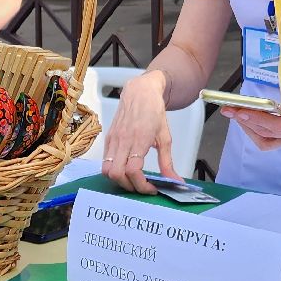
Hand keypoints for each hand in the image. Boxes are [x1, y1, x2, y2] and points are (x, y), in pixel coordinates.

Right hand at [102, 71, 172, 194]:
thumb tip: (175, 180)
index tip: (152, 188)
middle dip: (129, 186)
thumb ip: (167, 162)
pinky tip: (125, 169)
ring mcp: (113, 139)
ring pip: (106, 170)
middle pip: (117, 174)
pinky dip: (113, 170)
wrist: (140, 92)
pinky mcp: (108, 138)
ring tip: (132, 180)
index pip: (133, 170)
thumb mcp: (165, 137)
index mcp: (140, 139)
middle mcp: (123, 140)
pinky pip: (104, 161)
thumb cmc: (154, 111)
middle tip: (142, 187)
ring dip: (118, 180)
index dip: (142, 185)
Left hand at [223, 77, 280, 151]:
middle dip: (246, 122)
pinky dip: (257, 130)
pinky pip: (271, 139)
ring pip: (266, 139)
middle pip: (267, 133)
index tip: (239, 110)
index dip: (256, 119)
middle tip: (229, 109)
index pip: (276, 125)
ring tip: (236, 113)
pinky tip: (250, 119)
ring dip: (249, 128)